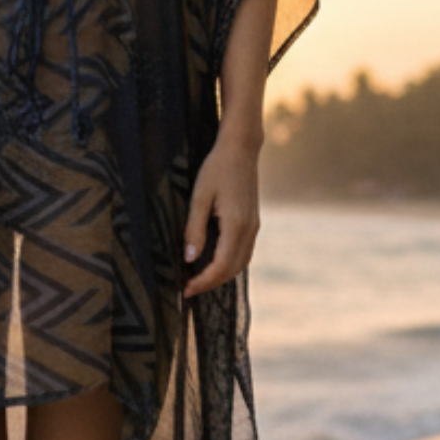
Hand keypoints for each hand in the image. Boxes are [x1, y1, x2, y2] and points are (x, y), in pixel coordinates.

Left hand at [182, 133, 261, 297]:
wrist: (241, 149)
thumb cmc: (216, 168)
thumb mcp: (199, 197)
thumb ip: (194, 229)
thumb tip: (189, 258)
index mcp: (236, 225)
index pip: (221, 266)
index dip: (203, 281)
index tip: (186, 289)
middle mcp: (249, 230)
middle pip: (233, 270)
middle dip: (211, 283)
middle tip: (188, 288)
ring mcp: (254, 227)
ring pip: (240, 263)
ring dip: (221, 275)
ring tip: (198, 279)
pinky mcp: (253, 222)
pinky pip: (244, 252)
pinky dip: (229, 263)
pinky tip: (213, 262)